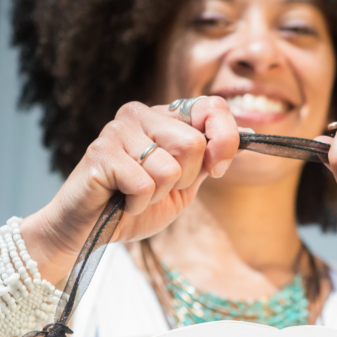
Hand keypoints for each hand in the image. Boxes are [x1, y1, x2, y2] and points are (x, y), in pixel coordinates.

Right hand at [20, 98, 239, 279]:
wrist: (90, 230)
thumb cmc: (136, 206)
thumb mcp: (185, 185)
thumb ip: (209, 159)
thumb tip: (246, 134)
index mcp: (164, 117)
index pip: (211, 106)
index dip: (224, 141)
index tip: (216, 169)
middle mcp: (141, 114)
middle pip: (194, 143)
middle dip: (185, 178)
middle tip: (158, 188)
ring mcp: (118, 129)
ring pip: (171, 166)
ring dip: (159, 193)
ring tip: (137, 193)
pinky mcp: (101, 152)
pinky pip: (145, 184)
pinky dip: (139, 203)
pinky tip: (122, 199)